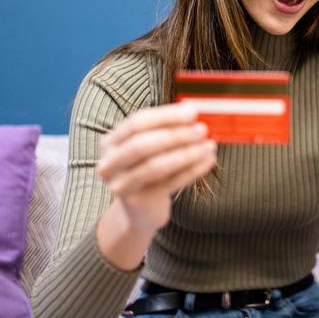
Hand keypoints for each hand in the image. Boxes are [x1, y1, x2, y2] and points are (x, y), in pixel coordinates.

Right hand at [96, 102, 217, 233]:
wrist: (141, 208)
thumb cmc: (148, 167)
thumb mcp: (150, 145)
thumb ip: (166, 127)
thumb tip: (191, 109)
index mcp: (110, 142)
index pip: (137, 122)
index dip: (166, 116)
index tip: (193, 111)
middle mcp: (109, 163)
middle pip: (142, 144)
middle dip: (176, 135)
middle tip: (202, 129)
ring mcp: (120, 185)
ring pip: (156, 166)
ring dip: (187, 153)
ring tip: (209, 146)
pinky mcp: (137, 202)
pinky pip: (169, 183)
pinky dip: (192, 170)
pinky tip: (208, 161)